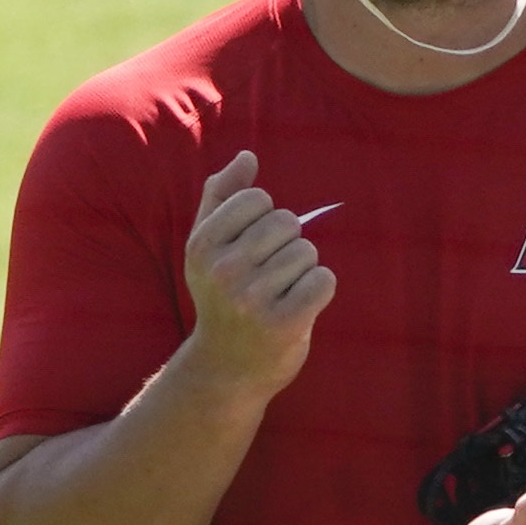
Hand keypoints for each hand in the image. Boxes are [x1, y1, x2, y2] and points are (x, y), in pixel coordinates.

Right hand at [184, 151, 336, 395]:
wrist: (228, 368)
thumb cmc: (222, 295)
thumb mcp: (208, 246)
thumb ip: (222, 195)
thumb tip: (247, 156)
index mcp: (201, 246)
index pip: (258, 199)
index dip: (264, 218)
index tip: (250, 248)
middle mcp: (223, 272)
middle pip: (287, 223)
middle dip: (287, 244)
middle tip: (268, 276)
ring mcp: (253, 300)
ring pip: (308, 251)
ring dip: (302, 270)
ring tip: (280, 293)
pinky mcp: (284, 324)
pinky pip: (324, 280)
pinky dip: (319, 290)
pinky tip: (298, 307)